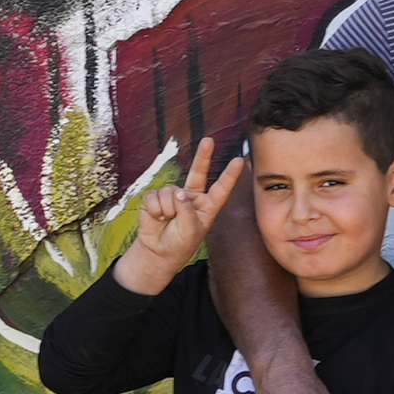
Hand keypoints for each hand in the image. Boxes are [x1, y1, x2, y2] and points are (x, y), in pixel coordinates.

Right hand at [119, 138, 243, 294]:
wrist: (157, 253)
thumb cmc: (180, 245)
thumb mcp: (190, 231)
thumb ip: (187, 211)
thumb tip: (177, 191)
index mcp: (206, 207)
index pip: (220, 189)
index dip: (229, 175)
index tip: (239, 160)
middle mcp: (191, 197)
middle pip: (198, 173)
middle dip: (203, 156)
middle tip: (208, 140)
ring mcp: (173, 196)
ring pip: (171, 191)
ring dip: (168, 208)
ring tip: (166, 220)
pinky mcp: (155, 198)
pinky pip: (155, 197)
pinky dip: (155, 209)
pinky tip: (156, 217)